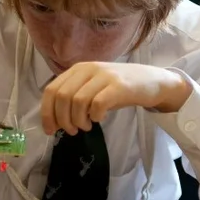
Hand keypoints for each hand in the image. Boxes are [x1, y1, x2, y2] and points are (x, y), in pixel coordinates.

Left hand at [40, 62, 192, 134]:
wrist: (152, 82)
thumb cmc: (118, 89)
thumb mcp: (92, 88)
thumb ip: (73, 98)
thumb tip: (55, 120)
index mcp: (77, 69)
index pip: (51, 90)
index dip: (47, 112)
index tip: (50, 130)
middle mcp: (88, 69)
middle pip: (62, 96)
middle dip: (62, 119)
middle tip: (71, 130)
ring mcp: (104, 76)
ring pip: (77, 101)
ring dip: (77, 120)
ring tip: (85, 126)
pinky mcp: (119, 86)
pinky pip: (97, 104)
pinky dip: (94, 116)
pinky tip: (98, 119)